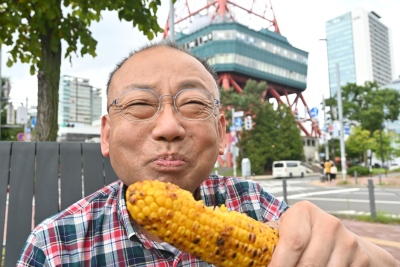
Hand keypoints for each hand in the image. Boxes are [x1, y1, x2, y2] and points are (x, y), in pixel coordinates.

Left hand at [268, 201, 395, 266]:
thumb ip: (269, 240)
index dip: (279, 265)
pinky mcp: (360, 257)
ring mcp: (347, 240)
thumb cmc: (300, 234)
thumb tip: (246, 252)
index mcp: (303, 212)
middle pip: (309, 264)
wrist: (337, 236)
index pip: (292, 243)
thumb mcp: (285, 230)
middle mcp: (328, 223)